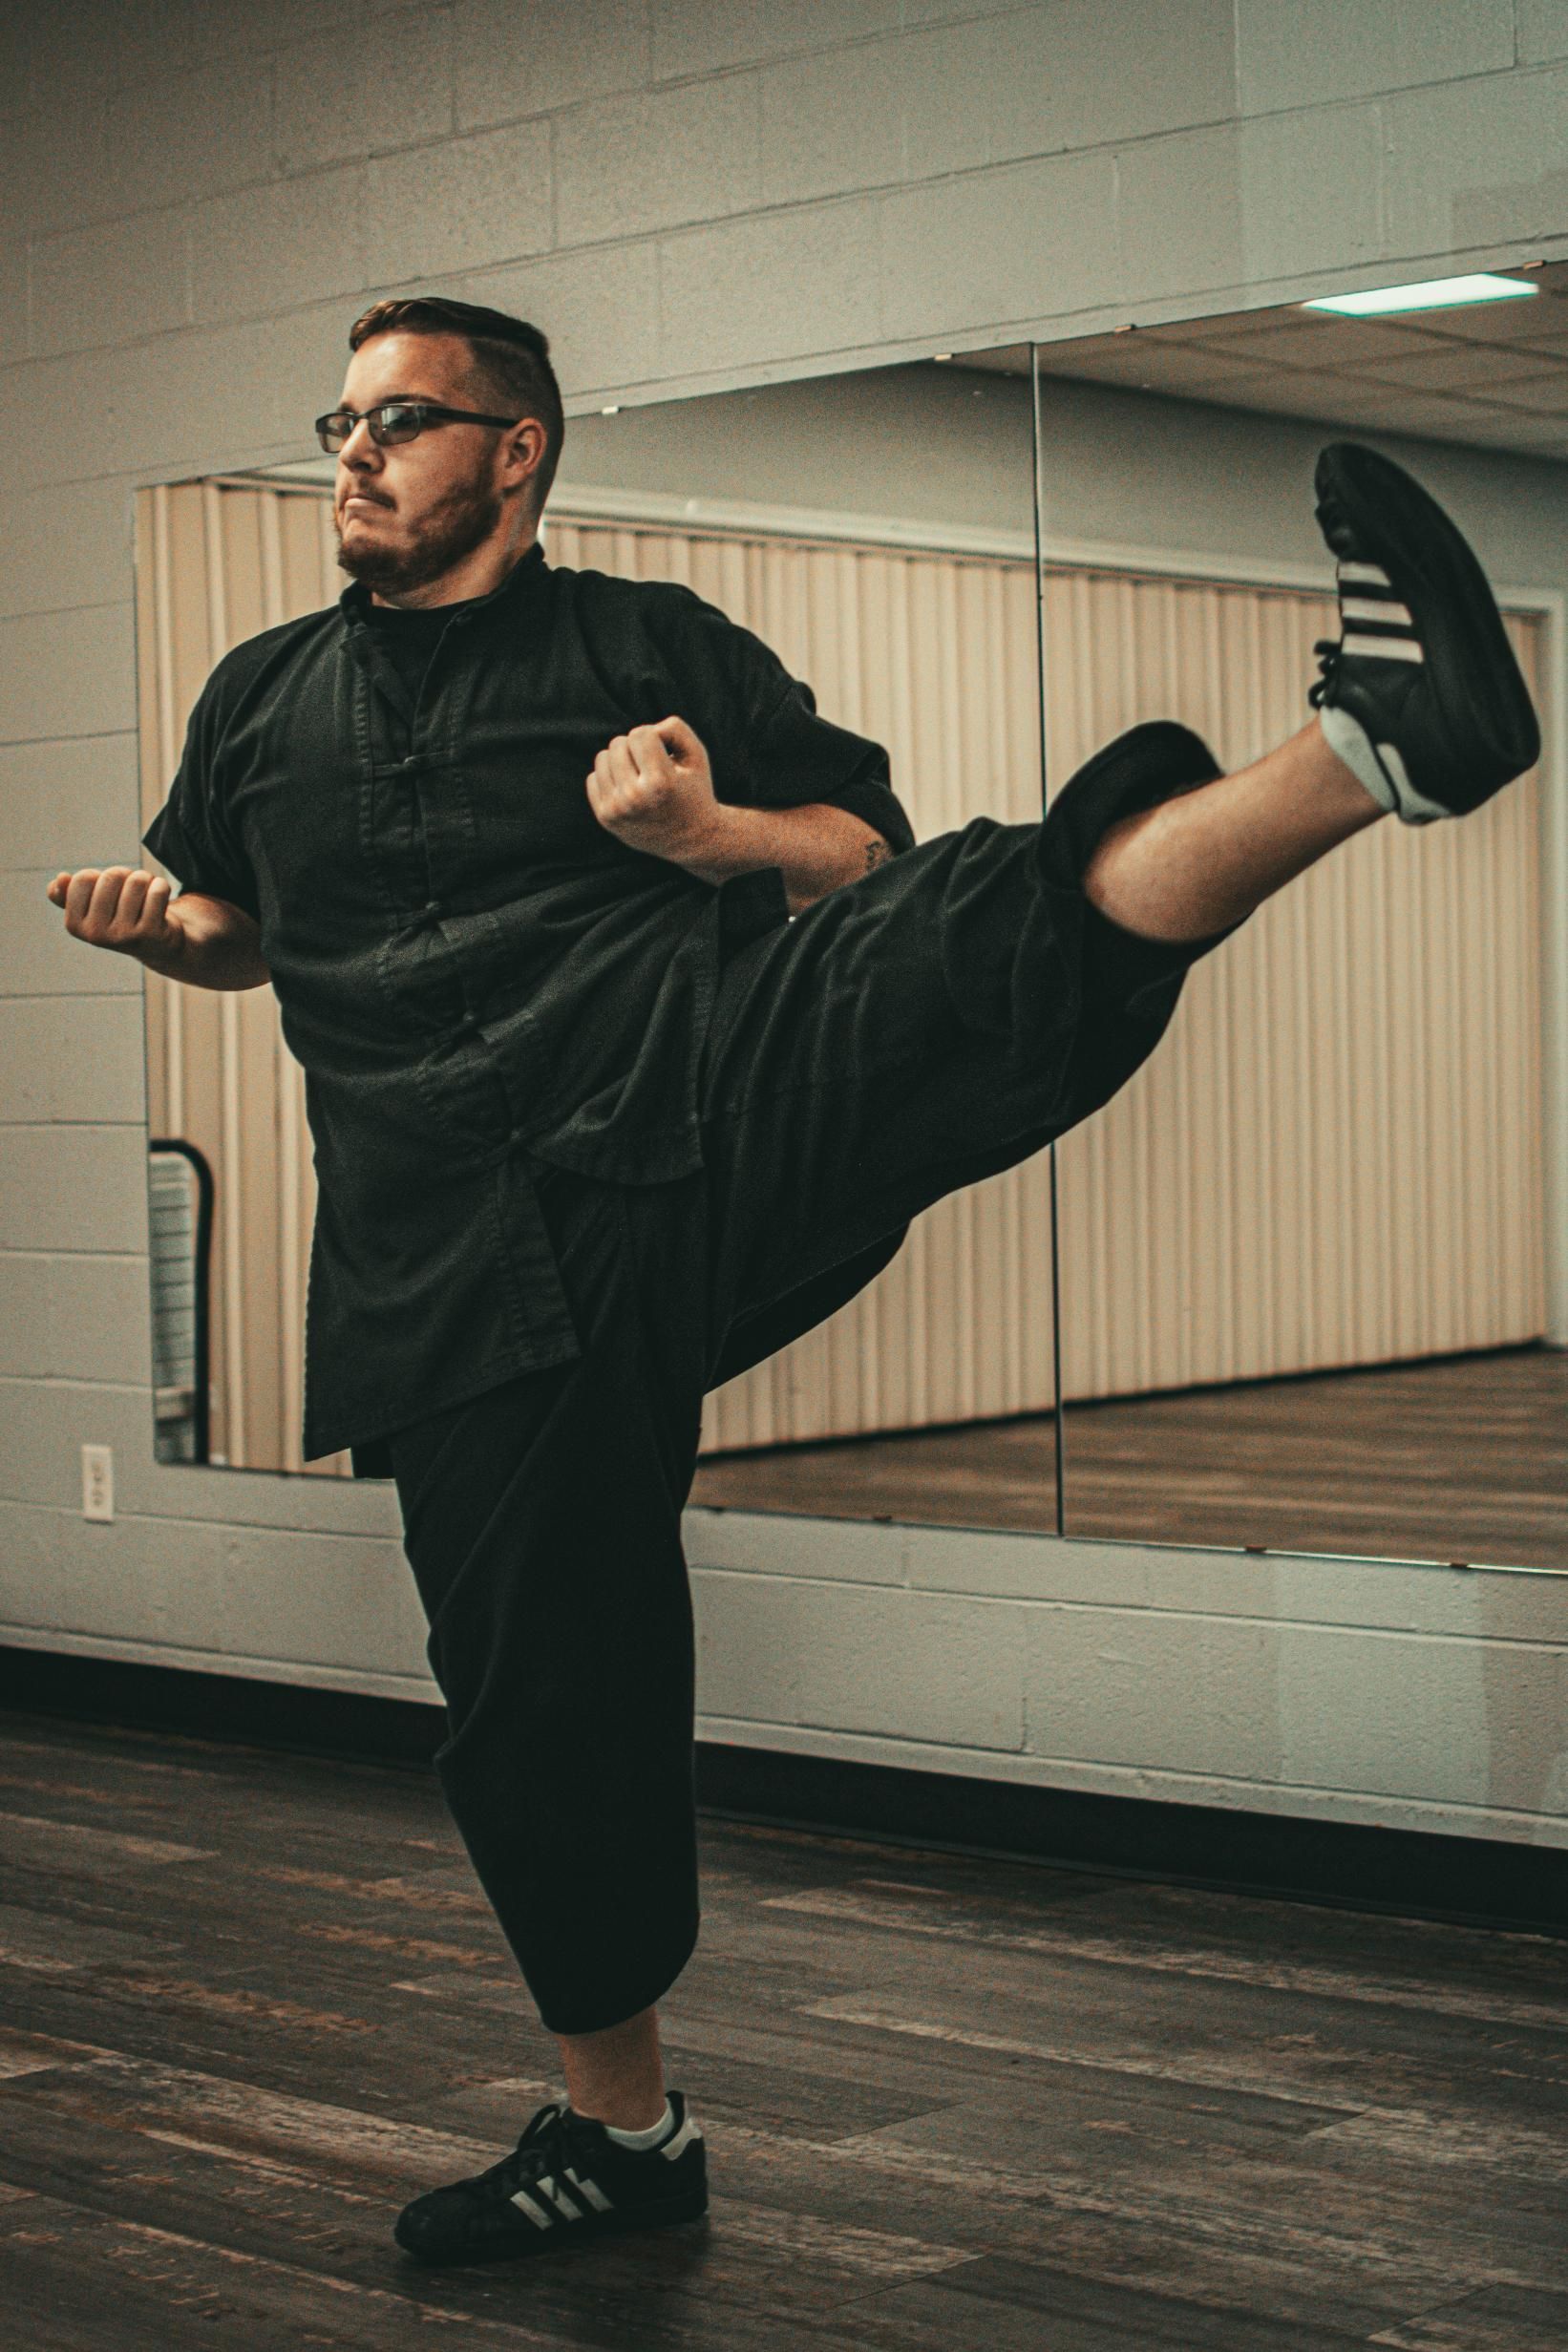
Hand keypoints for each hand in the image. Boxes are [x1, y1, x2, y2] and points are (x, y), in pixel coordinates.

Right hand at [45, 866, 187, 971]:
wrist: (156, 945)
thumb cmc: (119, 918)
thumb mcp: (90, 908)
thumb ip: (68, 894)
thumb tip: (60, 879)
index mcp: (75, 926)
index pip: (83, 878)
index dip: (99, 876)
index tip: (107, 890)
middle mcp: (96, 935)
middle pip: (111, 876)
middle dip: (124, 875)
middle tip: (130, 890)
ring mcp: (124, 936)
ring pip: (137, 881)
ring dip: (144, 879)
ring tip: (146, 893)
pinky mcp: (151, 933)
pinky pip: (157, 890)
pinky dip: (161, 885)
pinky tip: (160, 897)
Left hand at [585, 716, 731, 867]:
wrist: (691, 840)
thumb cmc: (694, 790)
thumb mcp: (697, 755)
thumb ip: (675, 728)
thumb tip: (644, 731)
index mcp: (660, 782)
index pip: (640, 734)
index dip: (654, 737)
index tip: (665, 754)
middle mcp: (635, 798)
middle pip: (618, 744)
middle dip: (635, 749)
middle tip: (653, 767)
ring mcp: (617, 810)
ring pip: (603, 758)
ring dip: (621, 761)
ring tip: (640, 776)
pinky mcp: (605, 818)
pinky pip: (593, 778)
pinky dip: (610, 778)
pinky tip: (629, 790)